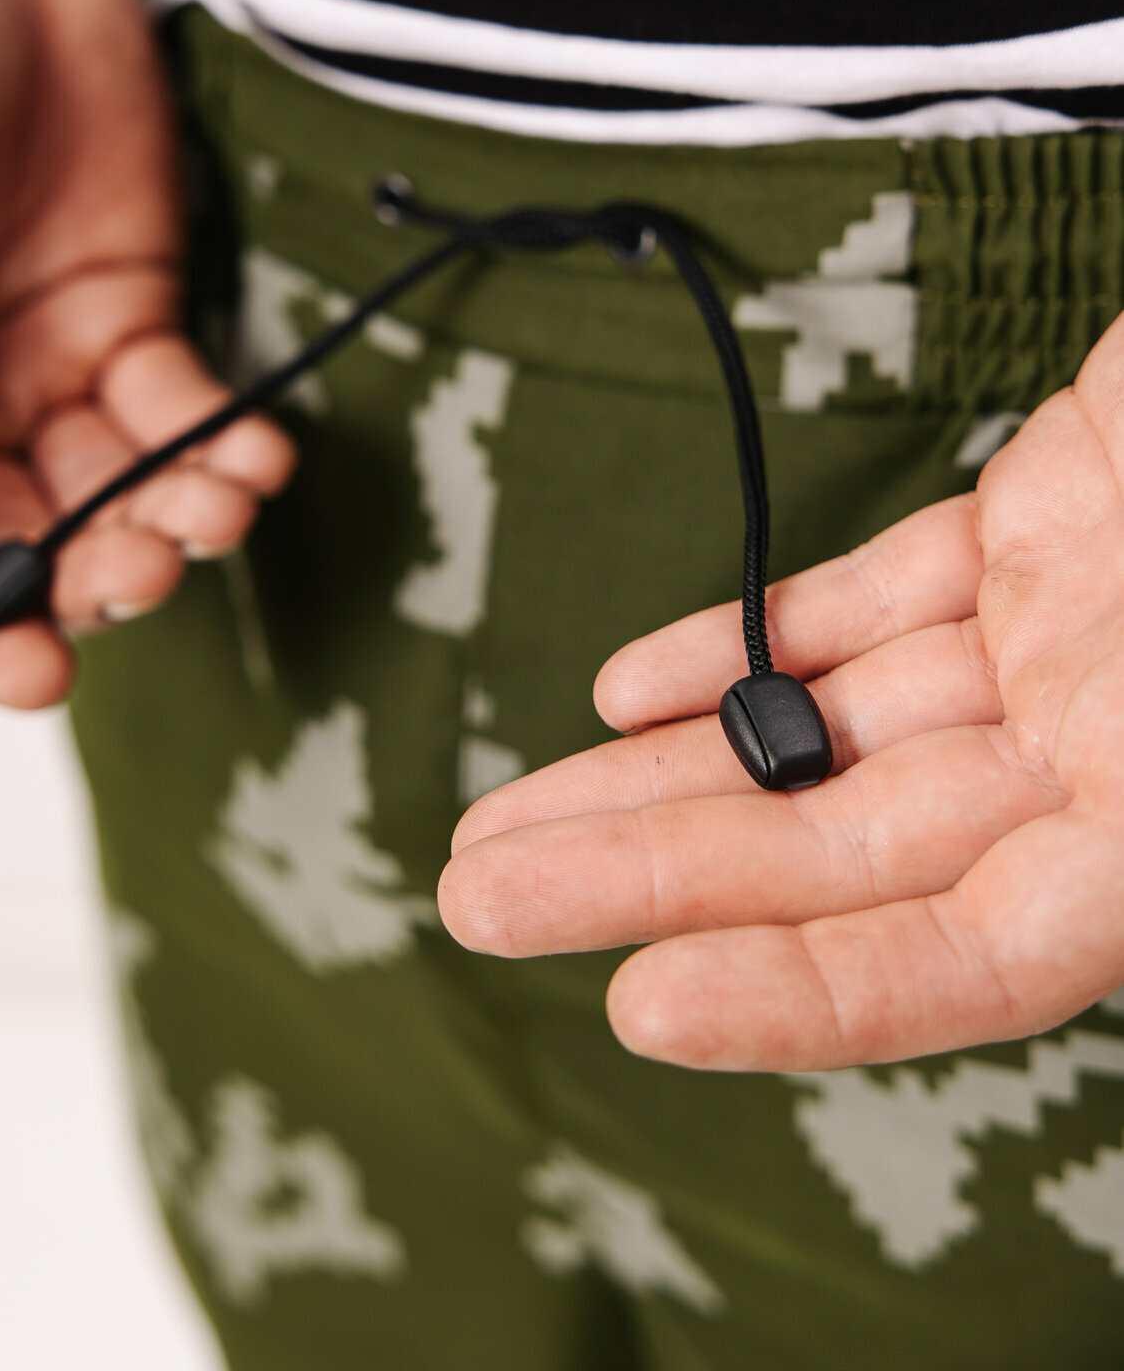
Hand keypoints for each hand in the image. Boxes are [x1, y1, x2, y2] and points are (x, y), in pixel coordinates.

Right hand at [0, 0, 292, 708]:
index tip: (38, 674)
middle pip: (10, 538)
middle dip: (85, 571)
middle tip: (148, 566)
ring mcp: (35, 368)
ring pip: (103, 491)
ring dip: (166, 517)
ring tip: (216, 507)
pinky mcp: (127, 321)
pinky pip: (174, 414)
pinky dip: (217, 444)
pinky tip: (253, 450)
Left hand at [439, 318, 1123, 1069]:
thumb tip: (1038, 890)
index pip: (971, 954)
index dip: (812, 996)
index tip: (635, 1001)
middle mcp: (1113, 755)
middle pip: (848, 847)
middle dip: (656, 875)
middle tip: (471, 896)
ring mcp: (1067, 642)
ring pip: (827, 731)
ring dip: (661, 771)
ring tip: (503, 819)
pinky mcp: (1035, 531)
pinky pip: (868, 606)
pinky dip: (751, 645)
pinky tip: (626, 690)